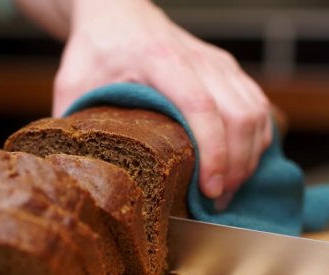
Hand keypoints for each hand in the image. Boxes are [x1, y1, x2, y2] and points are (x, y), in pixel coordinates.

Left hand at [53, 0, 271, 208]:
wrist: (118, 12)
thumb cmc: (96, 47)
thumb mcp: (73, 80)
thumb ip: (71, 120)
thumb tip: (71, 166)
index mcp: (160, 60)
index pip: (200, 106)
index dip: (213, 151)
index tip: (210, 188)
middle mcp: (198, 59)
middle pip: (239, 114)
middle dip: (236, 165)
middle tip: (216, 202)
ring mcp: (218, 63)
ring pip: (256, 112)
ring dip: (249, 156)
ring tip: (226, 191)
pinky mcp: (228, 70)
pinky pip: (257, 106)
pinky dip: (256, 139)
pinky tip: (238, 165)